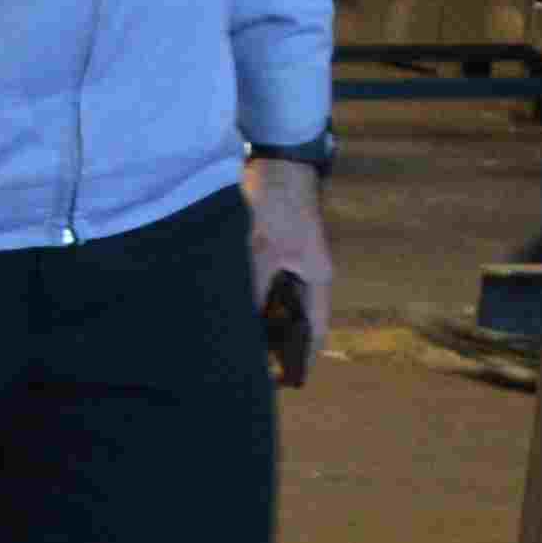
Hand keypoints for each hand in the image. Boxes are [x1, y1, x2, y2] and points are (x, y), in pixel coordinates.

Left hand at [244, 153, 337, 366]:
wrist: (275, 161)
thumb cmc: (280, 204)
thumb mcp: (265, 249)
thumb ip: (253, 286)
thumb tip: (240, 321)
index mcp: (317, 278)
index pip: (315, 329)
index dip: (303, 356)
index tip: (287, 381)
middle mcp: (305, 274)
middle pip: (292, 317)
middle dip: (274, 341)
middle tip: (248, 365)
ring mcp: (288, 262)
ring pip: (272, 301)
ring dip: (256, 318)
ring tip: (232, 342)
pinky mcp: (268, 250)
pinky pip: (258, 283)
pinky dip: (246, 297)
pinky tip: (224, 307)